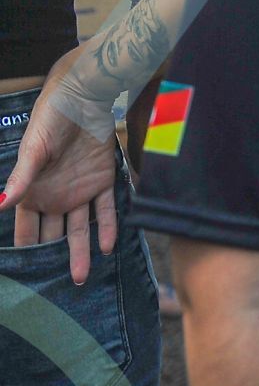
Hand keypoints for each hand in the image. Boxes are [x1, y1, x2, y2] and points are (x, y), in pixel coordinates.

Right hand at [0, 47, 121, 284]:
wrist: (83, 97)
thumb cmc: (50, 121)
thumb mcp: (32, 151)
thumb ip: (21, 179)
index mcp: (34, 192)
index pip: (28, 228)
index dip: (27, 249)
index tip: (25, 277)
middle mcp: (57, 196)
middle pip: (55, 234)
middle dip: (57, 259)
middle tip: (60, 288)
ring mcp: (81, 189)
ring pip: (82, 227)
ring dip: (83, 250)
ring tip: (83, 277)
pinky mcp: (104, 178)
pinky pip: (107, 207)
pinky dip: (108, 226)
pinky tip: (108, 247)